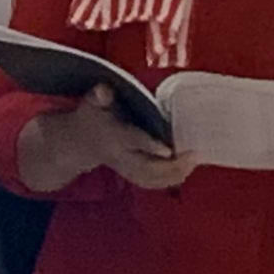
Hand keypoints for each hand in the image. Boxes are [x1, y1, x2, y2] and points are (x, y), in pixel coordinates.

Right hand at [80, 87, 195, 192]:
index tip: (168, 149)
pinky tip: (185, 172)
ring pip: (150, 179)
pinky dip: (169, 181)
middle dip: (170, 166)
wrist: (81, 142)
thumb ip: (100, 96)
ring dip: (173, 175)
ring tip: (193, 162)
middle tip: (192, 156)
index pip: (132, 141)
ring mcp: (126, 169)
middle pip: (146, 167)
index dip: (149, 146)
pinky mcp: (131, 175)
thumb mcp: (92, 102)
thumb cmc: (92, 117)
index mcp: (114, 136)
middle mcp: (120, 156)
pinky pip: (151, 183)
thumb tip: (104, 90)